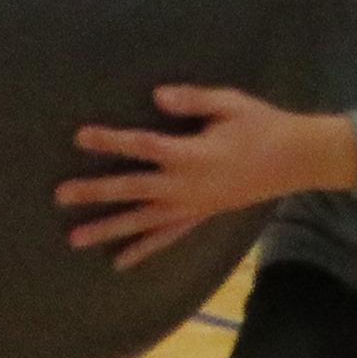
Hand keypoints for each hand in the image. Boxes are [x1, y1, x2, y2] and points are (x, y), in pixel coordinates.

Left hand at [60, 87, 356, 267]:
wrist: (296, 161)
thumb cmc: (262, 125)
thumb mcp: (230, 103)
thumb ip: (192, 100)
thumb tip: (157, 96)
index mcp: (191, 154)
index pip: (142, 147)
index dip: (111, 141)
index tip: (80, 137)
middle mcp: (186, 186)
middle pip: (132, 190)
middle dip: (95, 192)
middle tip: (60, 196)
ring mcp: (192, 206)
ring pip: (142, 222)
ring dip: (108, 229)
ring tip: (74, 239)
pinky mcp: (200, 217)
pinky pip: (167, 238)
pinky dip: (143, 250)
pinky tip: (119, 261)